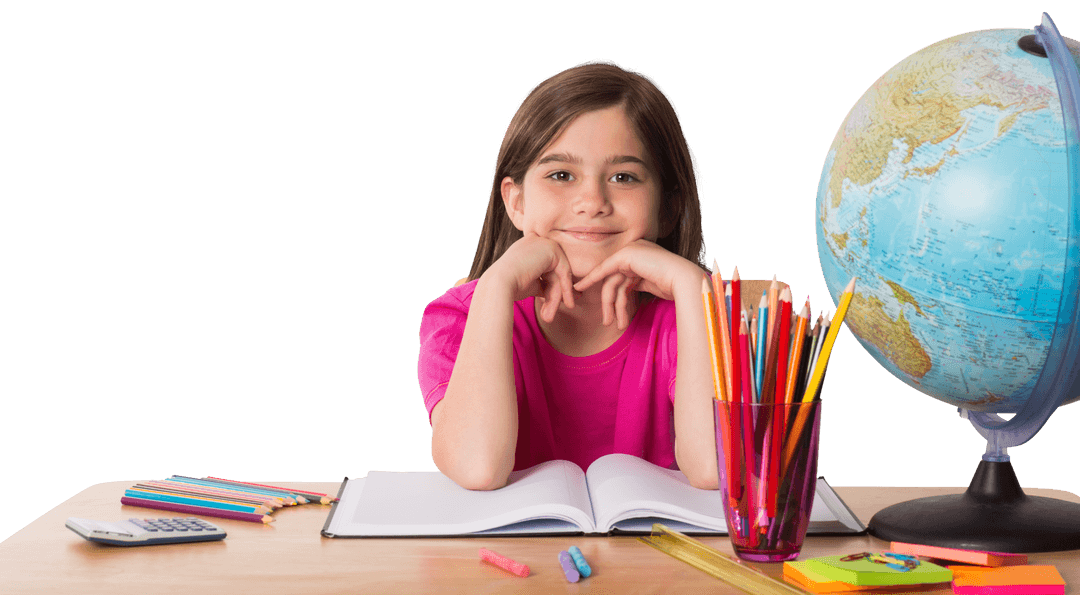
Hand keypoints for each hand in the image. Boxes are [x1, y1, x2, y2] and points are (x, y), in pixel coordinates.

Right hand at [484, 233, 575, 322]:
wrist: (499, 284)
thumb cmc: (510, 287)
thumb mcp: (532, 284)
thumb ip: (546, 284)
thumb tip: (566, 294)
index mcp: (528, 247)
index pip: (547, 267)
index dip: (555, 285)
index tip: (564, 301)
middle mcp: (536, 240)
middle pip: (555, 270)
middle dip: (559, 291)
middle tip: (565, 307)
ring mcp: (544, 242)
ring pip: (559, 272)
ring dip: (558, 295)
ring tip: (551, 314)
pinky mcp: (551, 248)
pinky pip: (564, 270)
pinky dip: (566, 288)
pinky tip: (567, 302)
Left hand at [572, 240, 701, 328]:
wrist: (684, 280)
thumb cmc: (674, 287)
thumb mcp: (650, 283)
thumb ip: (637, 282)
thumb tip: (625, 289)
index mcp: (643, 255)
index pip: (622, 276)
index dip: (612, 293)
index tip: (605, 308)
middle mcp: (636, 250)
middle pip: (616, 280)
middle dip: (610, 303)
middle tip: (608, 322)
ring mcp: (631, 250)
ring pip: (612, 281)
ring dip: (610, 304)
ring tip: (610, 323)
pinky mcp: (626, 254)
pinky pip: (605, 270)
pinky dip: (591, 279)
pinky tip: (581, 287)